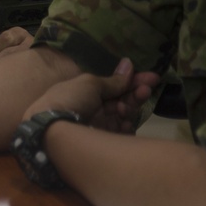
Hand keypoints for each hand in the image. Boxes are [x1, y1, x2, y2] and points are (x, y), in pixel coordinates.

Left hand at [23, 57, 160, 133]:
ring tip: (129, 105)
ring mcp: (98, 126)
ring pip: (123, 116)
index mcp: (86, 93)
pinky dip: (126, 128)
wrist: (53, 130)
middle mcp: (93, 109)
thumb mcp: (90, 84)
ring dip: (131, 108)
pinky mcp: (103, 142)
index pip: (113, 86)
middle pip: (121, 100)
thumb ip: (112, 80)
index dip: (132, 81)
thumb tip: (129, 64)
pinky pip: (121, 134)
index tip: (152, 76)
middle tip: (147, 88)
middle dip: (135, 93)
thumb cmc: (70, 100)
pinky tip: (126, 123)